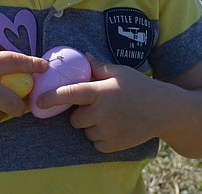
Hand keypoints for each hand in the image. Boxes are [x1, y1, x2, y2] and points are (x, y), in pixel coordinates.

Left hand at [37, 54, 169, 152]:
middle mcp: (101, 113)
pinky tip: (116, 126)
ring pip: (85, 131)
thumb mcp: (120, 72)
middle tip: (98, 106)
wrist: (164, 111)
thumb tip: (83, 55)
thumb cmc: (140, 87)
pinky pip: (95, 143)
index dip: (51, 98)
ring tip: (112, 116)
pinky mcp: (112, 146)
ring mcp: (107, 131)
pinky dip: (101, 137)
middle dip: (81, 112)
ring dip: (92, 125)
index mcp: (101, 92)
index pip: (69, 94)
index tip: (38, 101)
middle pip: (75, 118)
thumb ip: (98, 67)